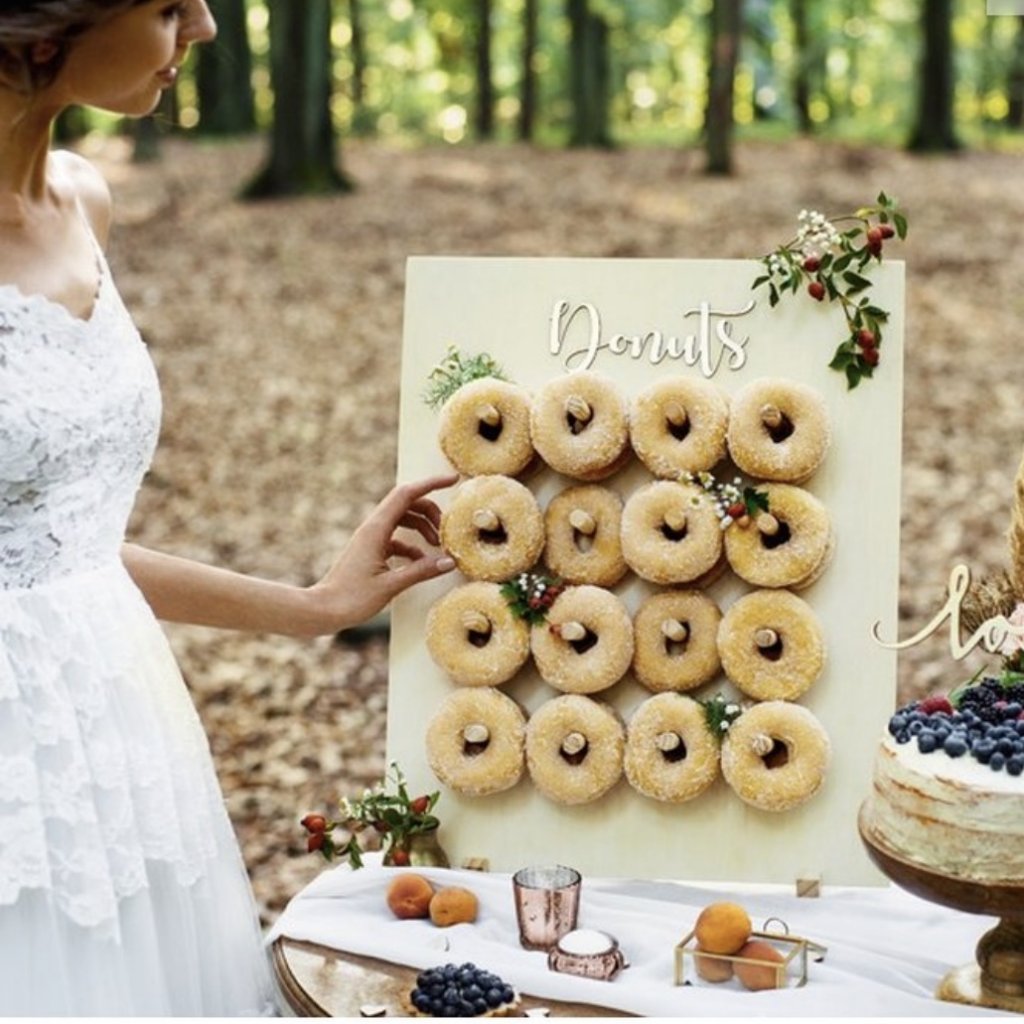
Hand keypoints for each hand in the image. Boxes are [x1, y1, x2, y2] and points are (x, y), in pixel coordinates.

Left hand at [307, 472, 458, 632]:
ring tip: (437, 545)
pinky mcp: (370, 551)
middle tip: (447, 529)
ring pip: (402, 519)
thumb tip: (449, 561)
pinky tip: (421, 562)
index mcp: (377, 529)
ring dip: (422, 527)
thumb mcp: (391, 585)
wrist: (323, 610)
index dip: (431, 483)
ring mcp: (371, 538)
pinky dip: (412, 545)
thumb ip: (421, 571)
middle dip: (430, 510)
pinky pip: (396, 538)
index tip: (453, 480)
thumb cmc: (352, 599)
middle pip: (407, 503)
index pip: (407, 494)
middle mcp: (373, 528)